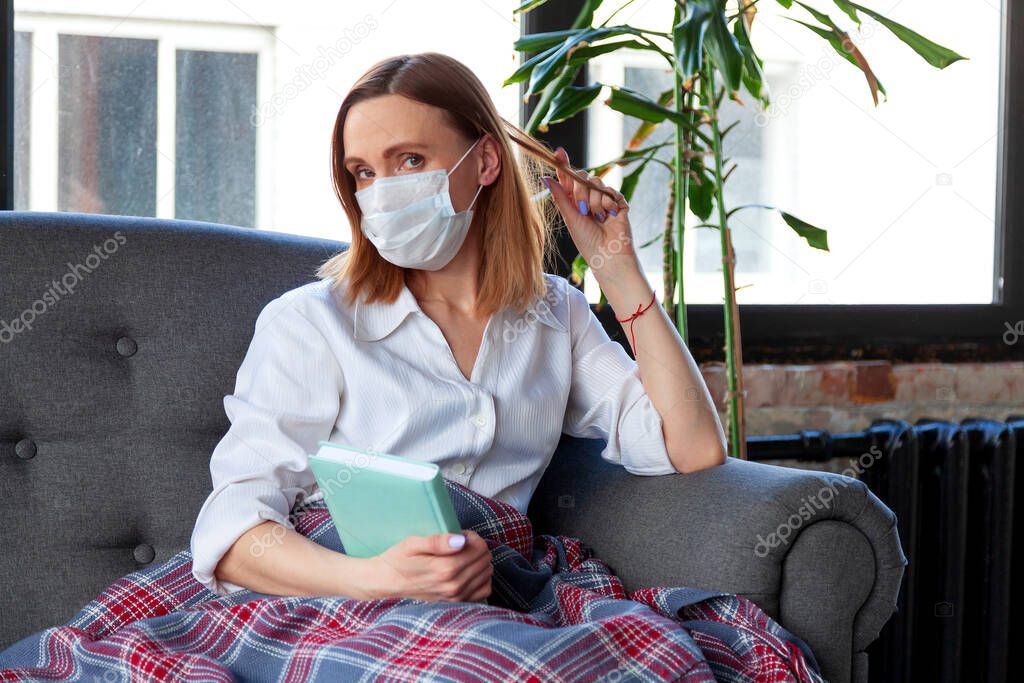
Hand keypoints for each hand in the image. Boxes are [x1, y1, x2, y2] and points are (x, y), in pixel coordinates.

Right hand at [367, 530, 492, 602]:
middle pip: (485, 559)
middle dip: (476, 547)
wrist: (386, 584)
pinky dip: (482, 578)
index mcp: (444, 568)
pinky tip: (469, 571)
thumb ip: (437, 541)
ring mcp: (457, 597)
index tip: (459, 535)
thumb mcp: (412, 544)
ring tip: (461, 557)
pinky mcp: (457, 603)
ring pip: (487, 572)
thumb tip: (461, 540)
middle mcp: (454, 585)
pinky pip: (484, 589)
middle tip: (459, 544)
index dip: (472, 536)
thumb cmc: (398, 560)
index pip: (479, 547)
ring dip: (479, 561)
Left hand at [542, 147, 641, 278]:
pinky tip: (609, 216)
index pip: (568, 179)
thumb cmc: (587, 242)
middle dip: (581, 190)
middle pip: (583, 177)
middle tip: (582, 209)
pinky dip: (609, 203)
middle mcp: (588, 199)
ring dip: (595, 201)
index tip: (559, 152)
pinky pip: (612, 191)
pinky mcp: (618, 203)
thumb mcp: (570, 217)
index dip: (564, 165)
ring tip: (597, 218)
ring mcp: (604, 200)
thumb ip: (560, 196)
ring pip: (597, 183)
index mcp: (574, 202)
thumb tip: (545, 178)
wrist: (608, 255)